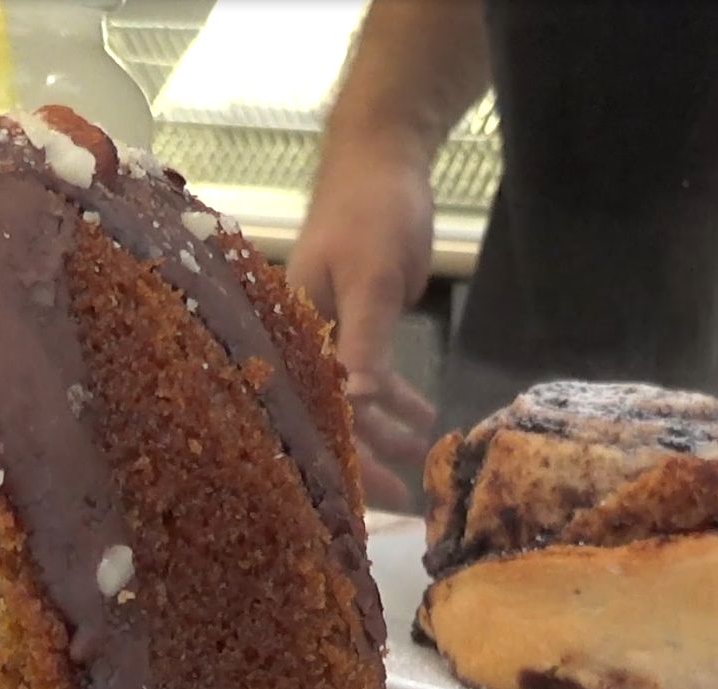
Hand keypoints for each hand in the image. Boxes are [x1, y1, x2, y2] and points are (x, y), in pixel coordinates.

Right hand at [289, 146, 437, 510]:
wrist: (384, 157)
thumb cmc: (369, 209)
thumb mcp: (370, 276)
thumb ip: (363, 341)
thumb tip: (356, 403)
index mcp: (291, 331)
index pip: (311, 408)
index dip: (342, 455)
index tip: (374, 496)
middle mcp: (303, 341)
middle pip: (331, 414)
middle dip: (367, 459)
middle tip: (408, 501)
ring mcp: (331, 334)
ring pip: (356, 400)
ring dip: (388, 433)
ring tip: (425, 464)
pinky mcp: (360, 324)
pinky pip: (376, 374)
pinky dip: (398, 399)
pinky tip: (425, 420)